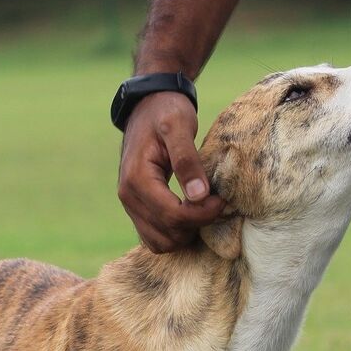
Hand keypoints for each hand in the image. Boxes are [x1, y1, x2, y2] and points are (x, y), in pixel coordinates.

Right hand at [117, 91, 224, 252]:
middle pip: (168, 233)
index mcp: (137, 179)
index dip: (202, 214)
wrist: (148, 107)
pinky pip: (156, 238)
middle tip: (216, 202)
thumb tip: (199, 195)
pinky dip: (176, 233)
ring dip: (187, 232)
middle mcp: (128, 196)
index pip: (172, 216)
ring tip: (203, 208)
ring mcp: (130, 205)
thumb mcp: (179, 126)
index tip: (221, 200)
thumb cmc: (166, 112)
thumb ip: (187, 159)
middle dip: (197, 224)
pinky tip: (192, 213)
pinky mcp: (137, 209)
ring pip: (161, 242)